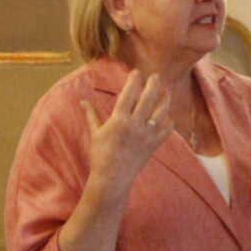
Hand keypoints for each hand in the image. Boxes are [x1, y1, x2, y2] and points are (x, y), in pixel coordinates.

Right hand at [80, 69, 173, 190]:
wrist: (113, 177)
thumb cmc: (101, 154)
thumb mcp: (96, 133)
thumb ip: (92, 115)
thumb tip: (82, 101)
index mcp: (119, 120)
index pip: (128, 94)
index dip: (133, 81)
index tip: (136, 73)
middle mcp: (135, 125)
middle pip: (148, 99)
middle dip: (153, 84)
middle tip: (155, 76)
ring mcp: (147, 135)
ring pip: (161, 112)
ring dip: (165, 99)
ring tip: (166, 91)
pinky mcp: (154, 145)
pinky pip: (166, 129)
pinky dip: (168, 121)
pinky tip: (167, 116)